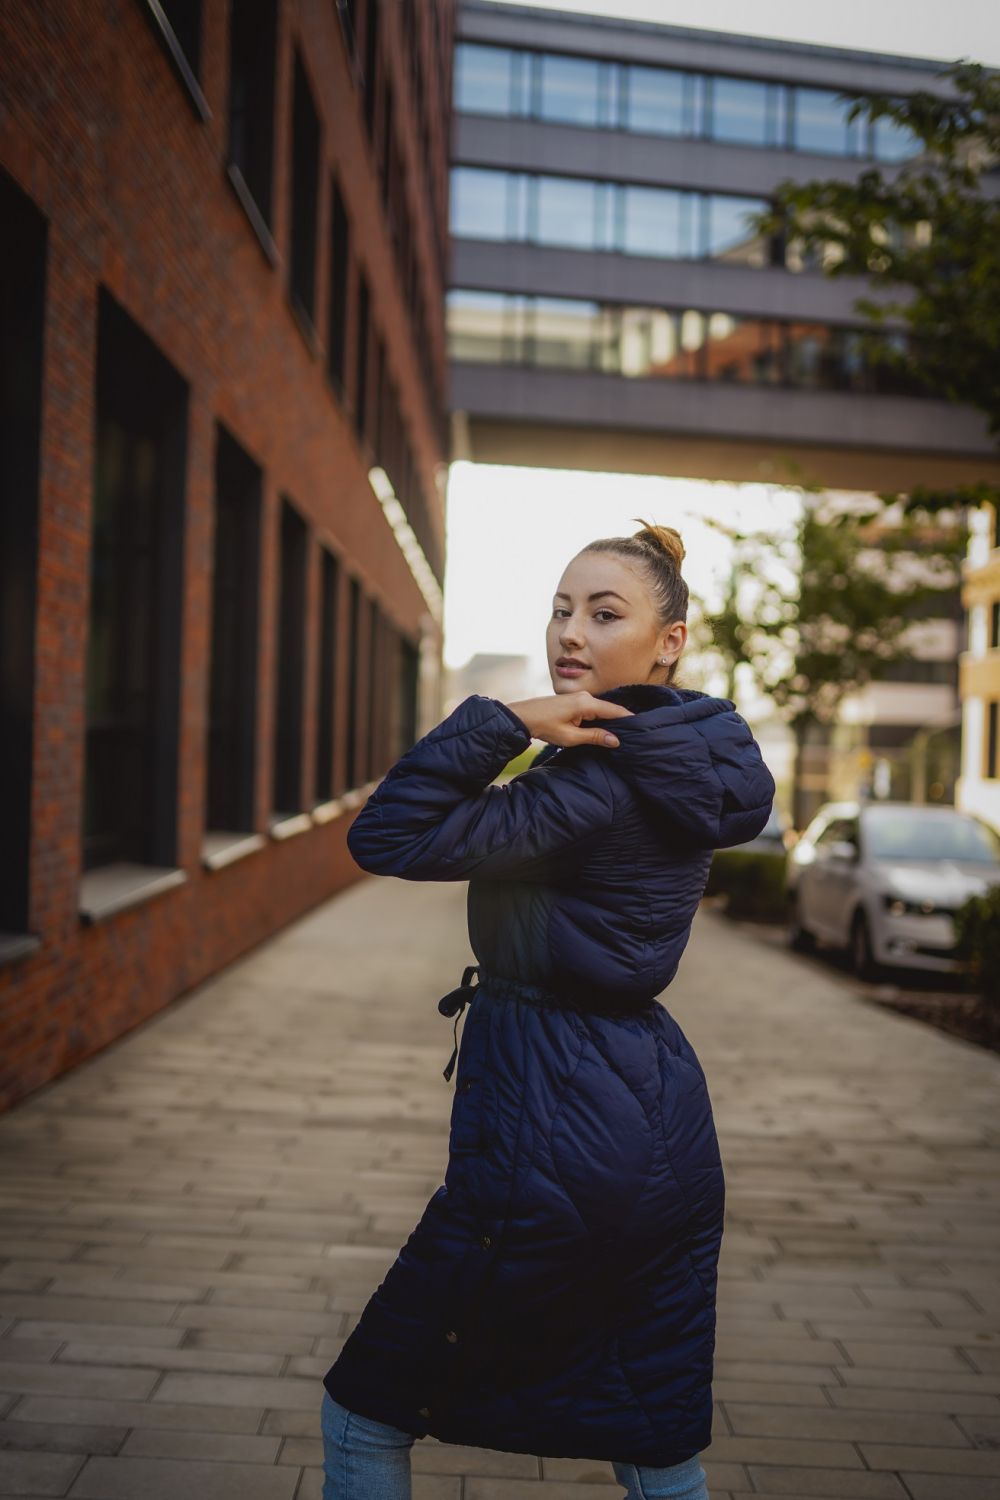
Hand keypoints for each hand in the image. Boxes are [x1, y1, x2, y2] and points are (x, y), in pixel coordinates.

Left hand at [504, 691, 633, 748]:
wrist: (522, 717)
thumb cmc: (544, 727)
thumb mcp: (570, 737)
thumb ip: (594, 737)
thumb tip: (616, 740)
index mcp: (586, 703)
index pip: (615, 711)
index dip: (630, 719)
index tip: (643, 727)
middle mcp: (585, 696)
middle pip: (610, 709)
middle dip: (622, 721)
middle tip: (636, 734)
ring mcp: (579, 697)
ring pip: (601, 710)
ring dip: (610, 721)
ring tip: (623, 733)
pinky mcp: (574, 701)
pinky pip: (593, 709)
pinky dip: (600, 718)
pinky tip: (604, 729)